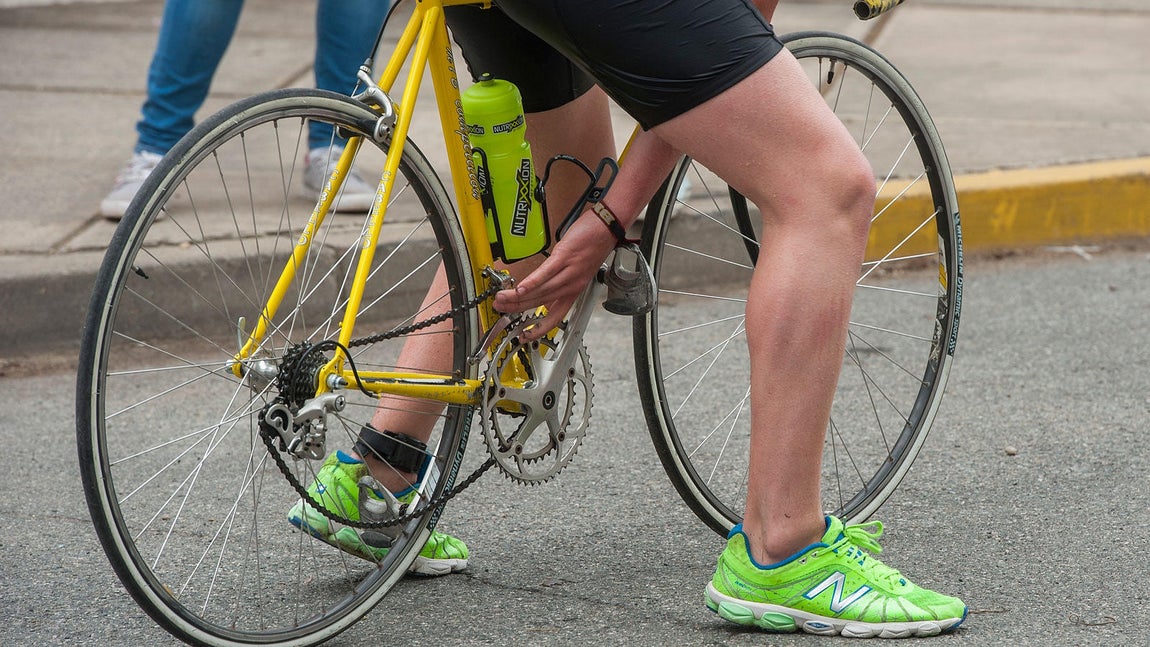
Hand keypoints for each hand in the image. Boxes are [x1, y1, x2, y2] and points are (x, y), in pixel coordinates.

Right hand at [493, 211, 617, 340]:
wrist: (608, 226)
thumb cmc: (594, 244)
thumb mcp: (580, 271)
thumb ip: (563, 285)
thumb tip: (547, 296)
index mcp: (574, 290)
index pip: (555, 316)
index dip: (539, 329)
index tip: (524, 336)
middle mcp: (572, 285)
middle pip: (541, 302)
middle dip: (517, 308)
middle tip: (500, 309)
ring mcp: (569, 271)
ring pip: (541, 291)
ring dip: (518, 297)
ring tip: (502, 300)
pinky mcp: (565, 257)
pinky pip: (545, 273)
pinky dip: (531, 282)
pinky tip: (519, 288)